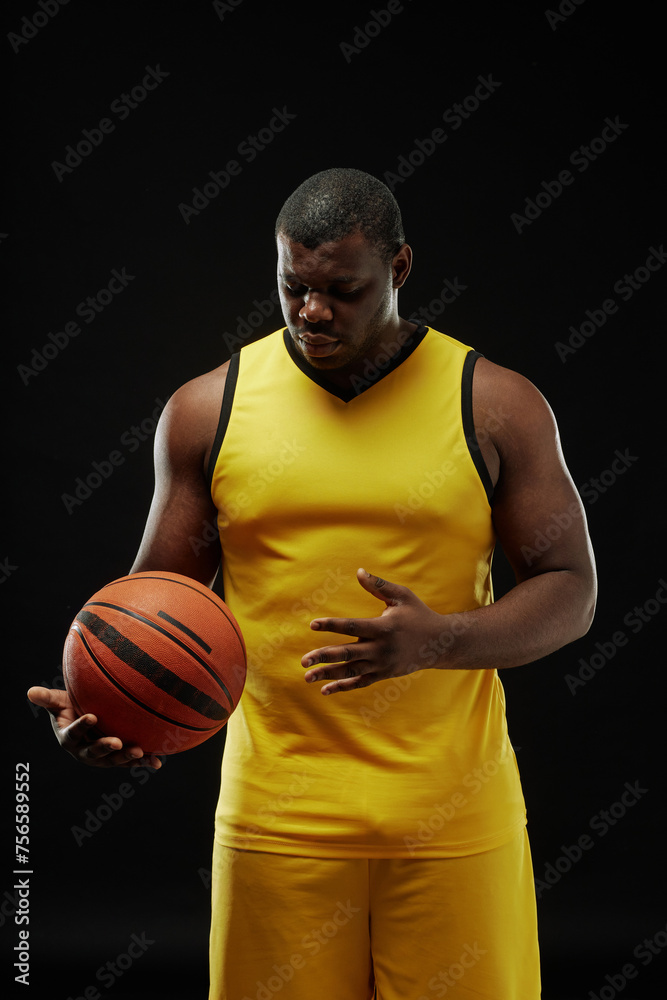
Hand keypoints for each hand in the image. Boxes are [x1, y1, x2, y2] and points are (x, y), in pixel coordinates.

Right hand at [27, 686, 162, 768]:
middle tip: (117, 742)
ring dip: (126, 757)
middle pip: (94, 752)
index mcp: (70, 738)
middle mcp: (85, 751)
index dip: (81, 726)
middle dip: (105, 748)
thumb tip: (30, 691)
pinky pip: (131, 762)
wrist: (89, 719)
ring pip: (114, 760)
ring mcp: (102, 757)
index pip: (74, 734)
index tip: (92, 716)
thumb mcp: (60, 703)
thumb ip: (48, 699)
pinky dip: (143, 762)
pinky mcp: (118, 759)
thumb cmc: (72, 707)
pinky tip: (156, 762)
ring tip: (139, 751)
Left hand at [301, 569, 447, 694]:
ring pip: (351, 671)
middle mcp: (381, 648)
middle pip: (347, 653)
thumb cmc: (418, 614)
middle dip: (324, 657)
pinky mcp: (384, 674)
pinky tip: (325, 689)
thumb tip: (358, 572)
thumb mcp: (402, 596)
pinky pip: (360, 682)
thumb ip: (379, 585)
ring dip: (328, 675)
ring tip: (307, 677)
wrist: (439, 643)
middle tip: (304, 660)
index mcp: (383, 627)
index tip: (313, 624)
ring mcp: (382, 664)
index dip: (331, 625)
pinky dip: (343, 687)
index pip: (352, 626)